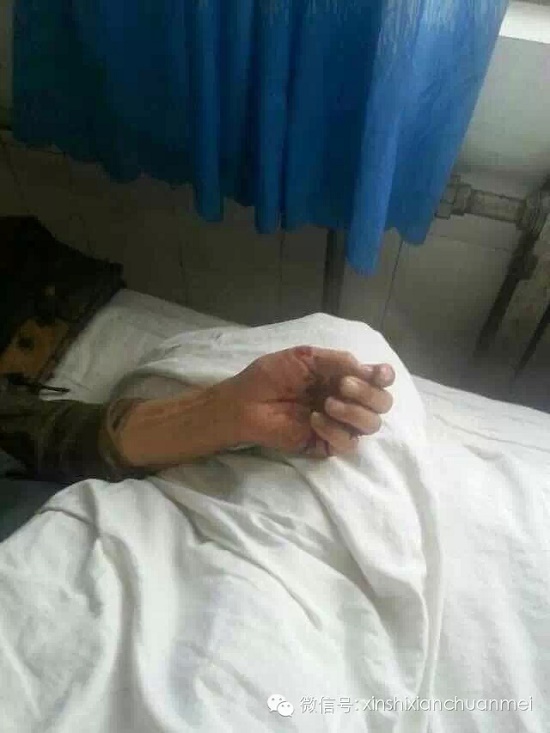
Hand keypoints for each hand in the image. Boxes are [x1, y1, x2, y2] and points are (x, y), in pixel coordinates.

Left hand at [224, 346, 393, 457]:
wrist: (245, 402)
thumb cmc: (271, 376)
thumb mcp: (305, 358)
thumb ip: (338, 361)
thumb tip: (368, 370)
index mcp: (343, 377)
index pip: (378, 379)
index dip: (384, 377)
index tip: (377, 374)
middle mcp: (347, 400)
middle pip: (382, 403)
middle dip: (368, 393)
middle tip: (343, 385)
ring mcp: (339, 424)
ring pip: (371, 425)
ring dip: (355, 412)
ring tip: (328, 404)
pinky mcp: (326, 445)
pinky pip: (348, 443)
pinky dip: (336, 430)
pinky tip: (315, 420)